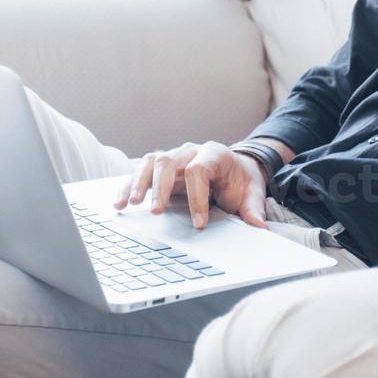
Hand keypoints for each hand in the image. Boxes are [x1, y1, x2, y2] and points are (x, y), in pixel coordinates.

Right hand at [111, 141, 268, 229]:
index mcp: (214, 154)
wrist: (236, 167)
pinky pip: (140, 172)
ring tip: (130, 204)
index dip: (197, 197)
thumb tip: (258, 226)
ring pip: (150, 162)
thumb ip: (253, 208)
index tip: (199, 224)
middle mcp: (190, 152)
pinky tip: (120, 204)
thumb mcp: (252, 191)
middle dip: (161, 187)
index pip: (199, 170)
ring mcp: (173, 157)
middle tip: (158, 211)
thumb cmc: (241, 180)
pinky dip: (128, 186)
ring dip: (139, 183)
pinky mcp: (161, 168)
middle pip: (168, 161)